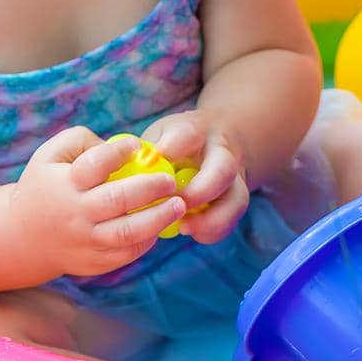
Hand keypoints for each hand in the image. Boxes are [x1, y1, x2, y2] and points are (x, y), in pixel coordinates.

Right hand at [7, 127, 185, 278]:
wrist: (21, 236)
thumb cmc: (45, 184)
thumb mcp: (51, 154)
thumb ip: (83, 140)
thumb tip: (122, 147)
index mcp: (64, 183)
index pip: (95, 164)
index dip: (119, 152)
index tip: (138, 146)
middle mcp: (74, 214)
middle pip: (117, 201)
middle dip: (150, 188)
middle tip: (170, 180)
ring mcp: (84, 241)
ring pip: (126, 233)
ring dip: (158, 219)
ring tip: (178, 205)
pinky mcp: (92, 262)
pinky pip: (125, 254)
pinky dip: (147, 241)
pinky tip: (159, 224)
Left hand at [141, 111, 249, 244]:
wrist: (213, 144)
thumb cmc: (174, 141)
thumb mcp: (158, 135)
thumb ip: (145, 151)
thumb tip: (125, 165)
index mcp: (196, 130)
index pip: (189, 134)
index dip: (174, 147)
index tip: (156, 158)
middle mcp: (221, 152)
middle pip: (223, 169)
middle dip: (200, 191)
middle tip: (176, 204)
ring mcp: (233, 178)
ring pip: (236, 199)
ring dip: (210, 219)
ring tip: (183, 227)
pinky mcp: (236, 200)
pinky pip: (231, 220)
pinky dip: (211, 230)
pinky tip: (190, 230)